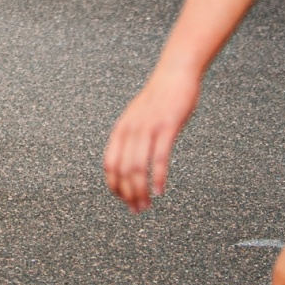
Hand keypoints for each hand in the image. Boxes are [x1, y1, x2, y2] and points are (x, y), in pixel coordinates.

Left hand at [103, 65, 201, 211]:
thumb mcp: (137, 119)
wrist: (174, 74)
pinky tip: (160, 190)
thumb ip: (132, 138)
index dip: (114, 186)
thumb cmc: (158, 100)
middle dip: (129, 194)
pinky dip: (158, 177)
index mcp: (121, 130)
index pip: (110, 165)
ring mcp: (148, 128)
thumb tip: (130, 164)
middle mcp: (130, 130)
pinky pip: (159, 157)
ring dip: (141, 190)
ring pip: (138, 167)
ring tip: (146, 205)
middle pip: (123, 170)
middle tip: (138, 210)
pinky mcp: (166, 127)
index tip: (124, 201)